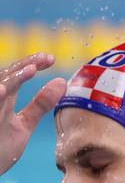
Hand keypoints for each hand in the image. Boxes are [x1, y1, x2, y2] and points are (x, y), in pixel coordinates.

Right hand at [0, 54, 65, 174]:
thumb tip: (61, 82)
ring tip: (30, 69)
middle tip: (45, 59)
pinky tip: (2, 90)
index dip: (33, 64)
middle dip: (25, 66)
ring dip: (12, 79)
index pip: (17, 75)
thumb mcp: (23, 124)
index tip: (51, 58)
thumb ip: (40, 104)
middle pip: (6, 76)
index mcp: (3, 99)